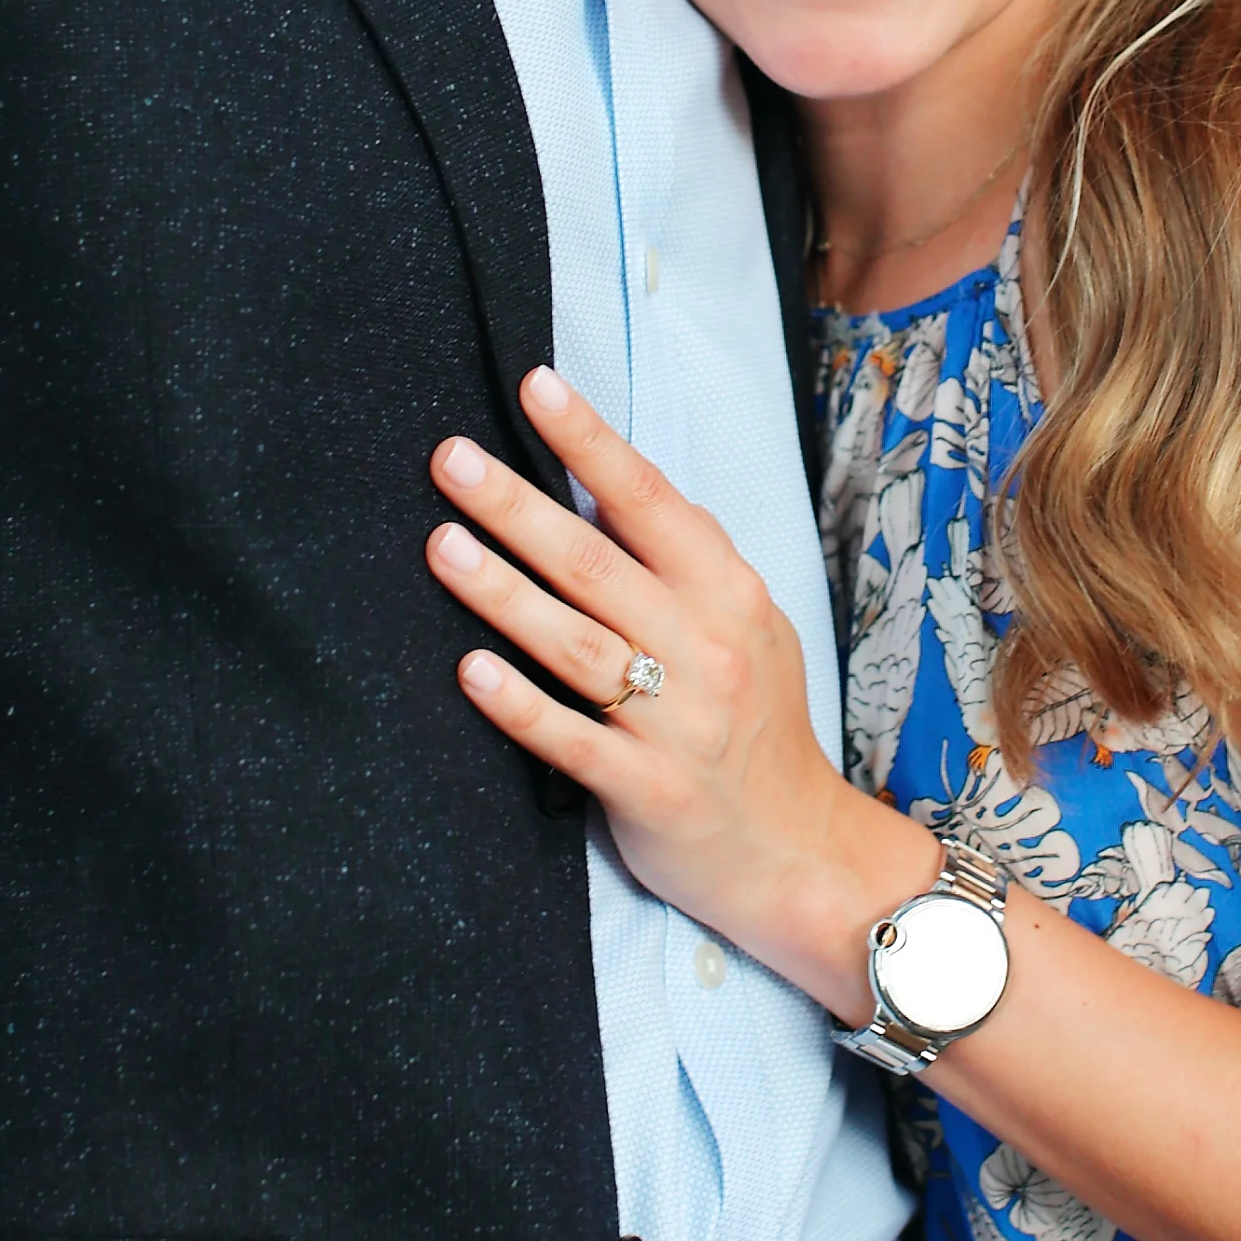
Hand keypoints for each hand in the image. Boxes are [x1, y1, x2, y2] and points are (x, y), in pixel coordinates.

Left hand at [427, 370, 923, 1012]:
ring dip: (502, 591)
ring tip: (440, 545)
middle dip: (517, 505)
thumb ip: (682, 560)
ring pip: (576, 643)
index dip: (591, 442)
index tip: (535, 387)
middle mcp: (706, 648)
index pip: (651, 501)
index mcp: (729, 593)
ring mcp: (677, 722)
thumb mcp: (745, 625)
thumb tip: (603, 486)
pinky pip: (573, 740)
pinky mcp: (647, 791)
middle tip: (449, 457)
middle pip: (596, 562)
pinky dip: (520, 705)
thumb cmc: (759, 725)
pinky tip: (469, 671)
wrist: (801, 852)